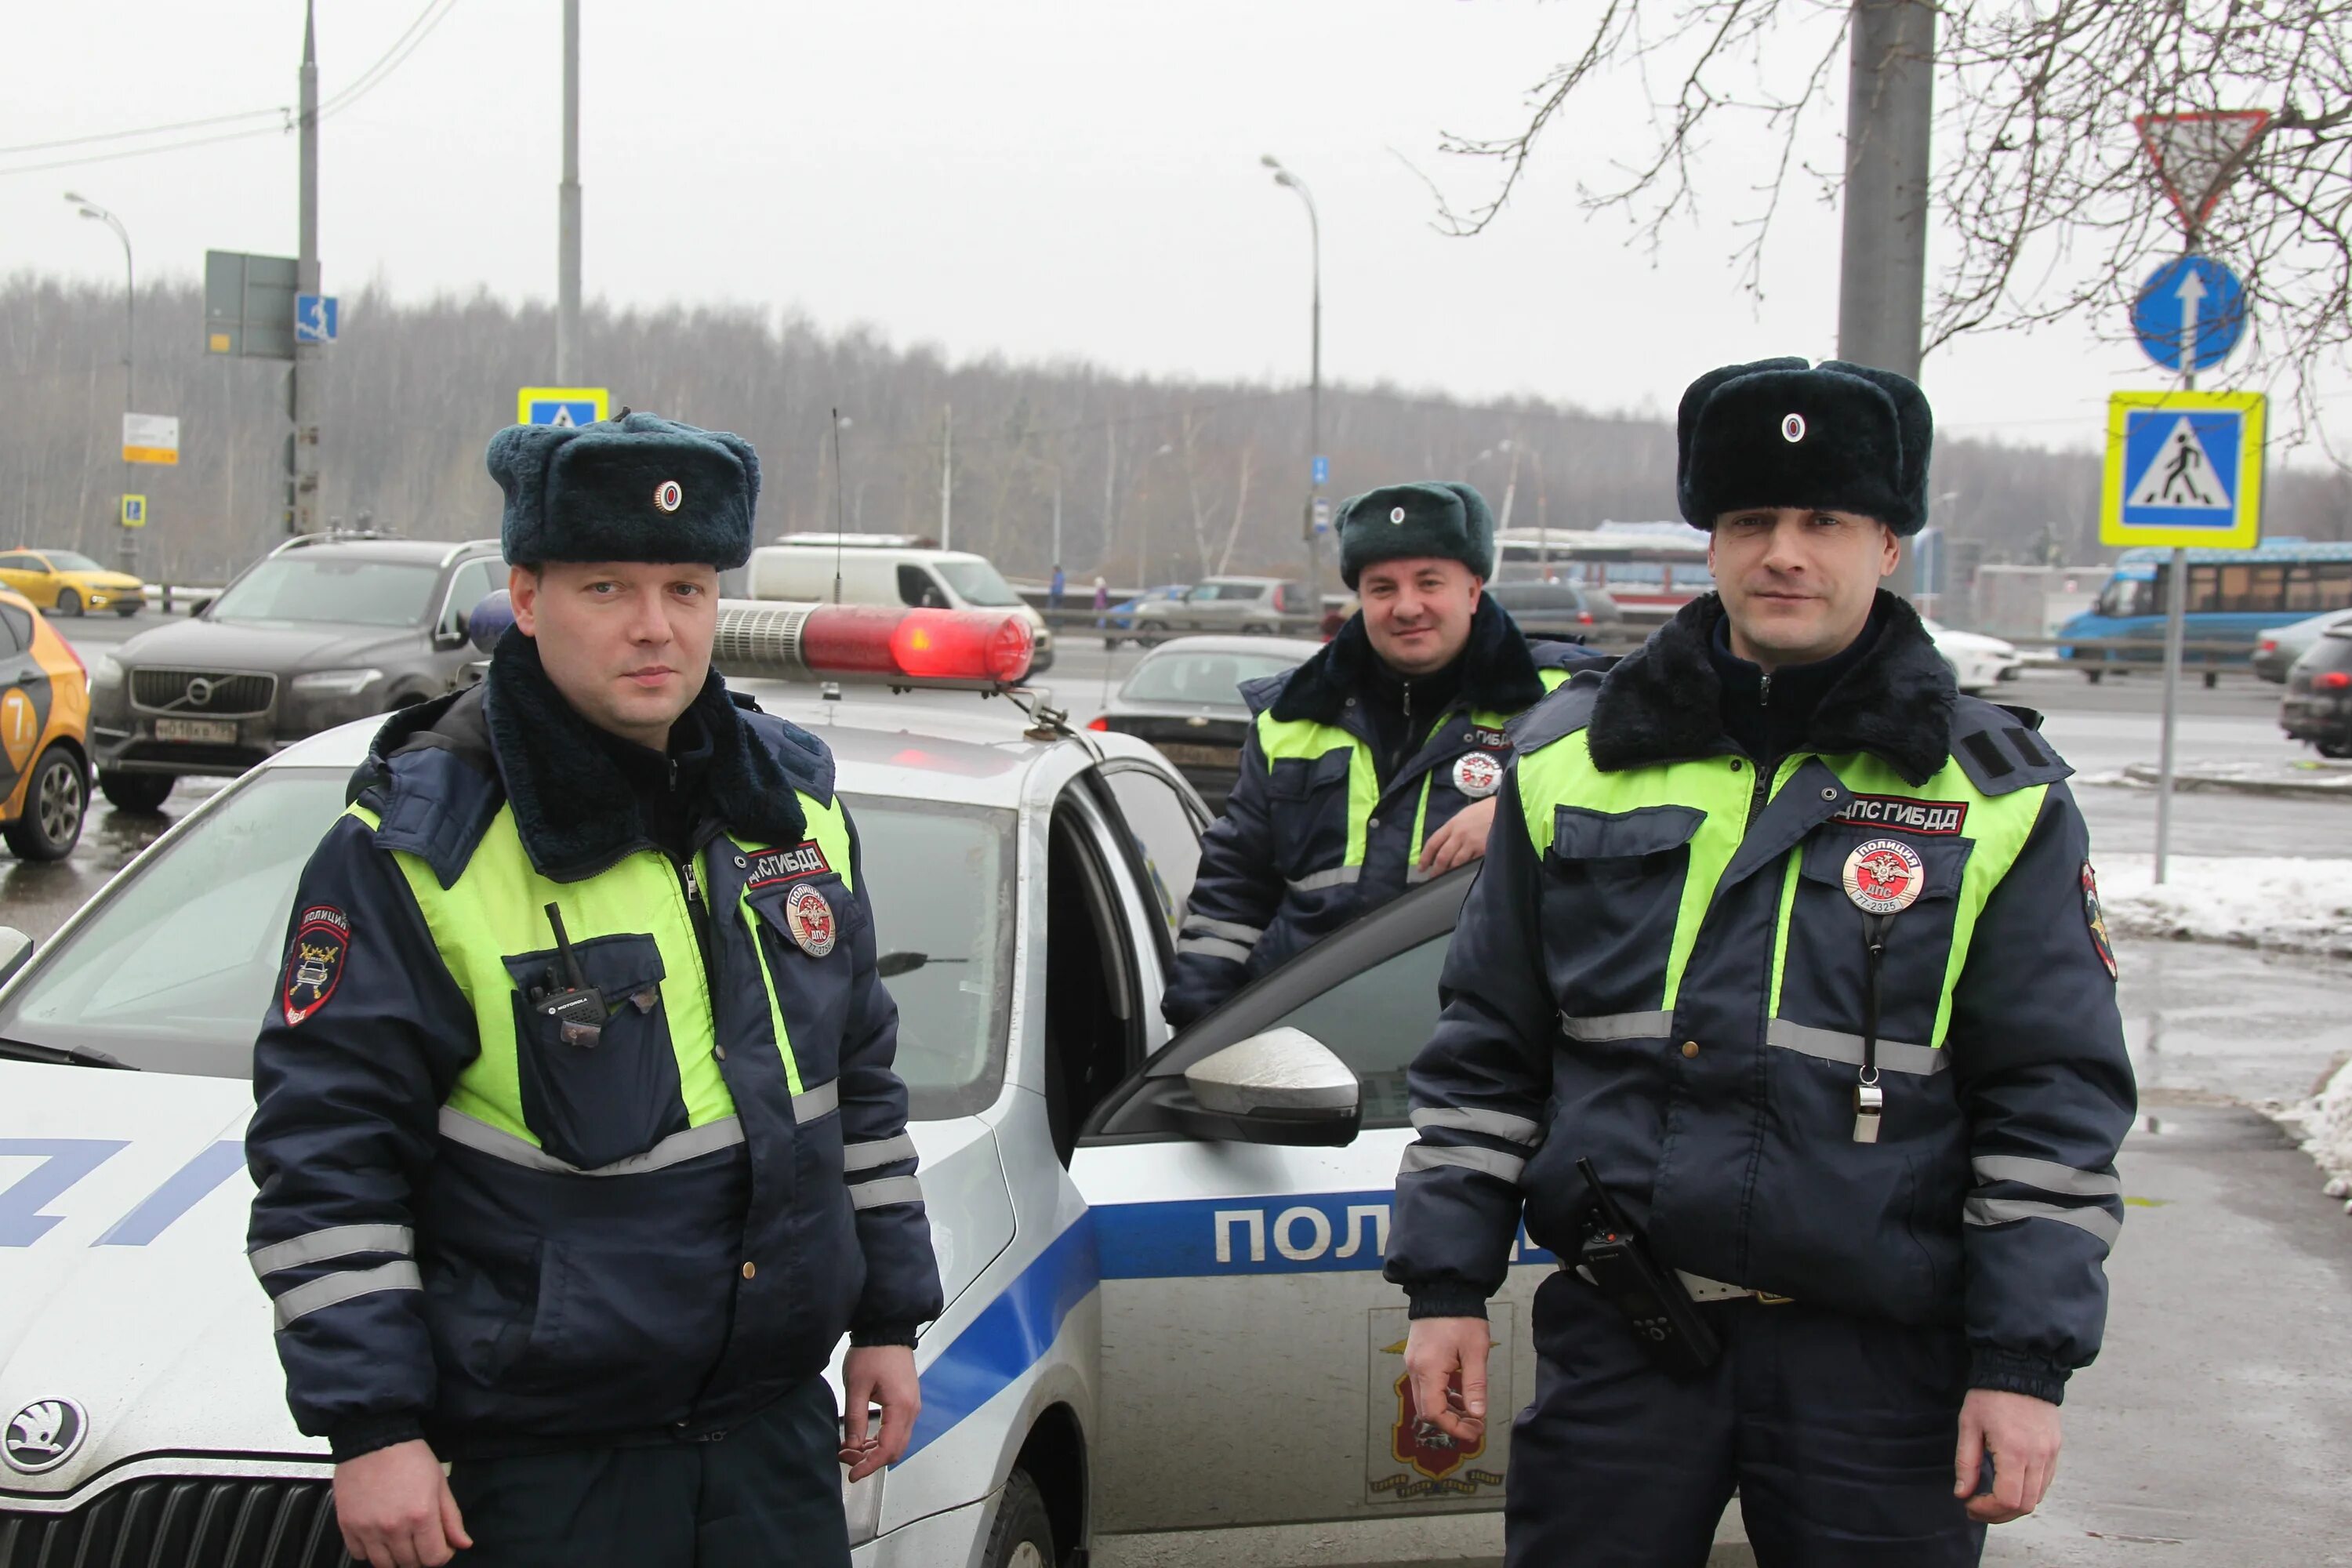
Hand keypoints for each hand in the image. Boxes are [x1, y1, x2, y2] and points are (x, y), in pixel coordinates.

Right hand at [333, 1440, 470, 1567]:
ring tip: (400, 1540)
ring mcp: (369, 1529)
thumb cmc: (409, 1456)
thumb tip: (463, 1544)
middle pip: (410, 1563)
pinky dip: (370, 1551)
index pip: (434, 1558)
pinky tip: (378, 1536)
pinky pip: (359, 1554)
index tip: (441, 1547)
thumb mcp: (439, 1482)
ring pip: (384, 1565)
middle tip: (420, 1540)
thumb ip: (452, 1518)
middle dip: (420, 1556)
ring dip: (395, 1558)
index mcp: (422, 1515)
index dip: (442, 1555)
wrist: (374, 1438)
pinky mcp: (348, 1526)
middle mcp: (394, 1527)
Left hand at [840, 1345, 920, 1481]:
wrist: (886, 1330)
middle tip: (847, 1460)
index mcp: (901, 1407)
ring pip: (897, 1441)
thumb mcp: (856, 1386)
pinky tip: (863, 1439)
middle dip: (871, 1460)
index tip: (852, 1474)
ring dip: (875, 1451)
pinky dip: (881, 1439)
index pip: (888, 1449)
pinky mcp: (907, 1401)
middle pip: (895, 1449)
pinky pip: (897, 1430)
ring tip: (850, 1449)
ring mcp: (912, 1406)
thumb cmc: (872, 1353)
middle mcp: (911, 1410)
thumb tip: (853, 1446)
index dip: (869, 1465)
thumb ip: (855, 1418)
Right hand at [1402, 1316, 1490, 1446]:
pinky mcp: (1417, 1358)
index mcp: (1428, 1369)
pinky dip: (1441, 1397)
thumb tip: (1477, 1414)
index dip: (1454, 1428)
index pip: (1434, 1413)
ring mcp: (1413, 1363)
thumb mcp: (1475, 1352)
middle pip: (1426, 1410)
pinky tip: (1459, 1395)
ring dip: (1447, 1411)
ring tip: (1471, 1413)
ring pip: (1425, 1400)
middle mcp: (1415, 1369)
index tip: (1475, 1432)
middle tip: (1475, 1426)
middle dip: (1451, 1423)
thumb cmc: (1461, 1318)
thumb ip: (1475, 1386)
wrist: (1443, 1289)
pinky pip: (1425, 1386)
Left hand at [1419, 797, 1499, 874]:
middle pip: (1442, 856)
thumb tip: (1444, 845)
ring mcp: (1471, 843)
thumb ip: (1453, 829)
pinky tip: (1462, 875)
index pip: (1433, 842)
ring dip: (1449, 872)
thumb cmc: (1484, 811)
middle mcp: (1459, 834)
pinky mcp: (1483, 850)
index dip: (1425, 857)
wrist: (1504, 809)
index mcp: (1452, 824)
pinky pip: (1471, 864)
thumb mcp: (1464, 815)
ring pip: (1455, 863)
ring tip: (1446, 880)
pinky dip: (1465, 871)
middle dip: (1436, 870)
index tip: (1421, 867)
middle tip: (1432, 878)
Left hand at [1954, 1388, 2061, 1523]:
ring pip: (2037, 1497)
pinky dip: (2028, 1491)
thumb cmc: (1990, 1395)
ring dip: (2014, 1506)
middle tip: (1978, 1508)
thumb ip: (1966, 1462)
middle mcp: (2038, 1456)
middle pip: (2025, 1506)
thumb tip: (1962, 1494)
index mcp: (2014, 1450)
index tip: (1969, 1504)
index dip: (1987, 1510)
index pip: (2008, 1500)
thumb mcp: (1969, 1424)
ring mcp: (2050, 1454)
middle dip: (1999, 1514)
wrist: (2021, 1368)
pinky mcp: (2056, 1449)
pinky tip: (2009, 1484)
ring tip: (1991, 1500)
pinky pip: (2045, 1482)